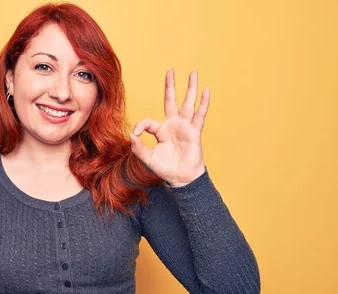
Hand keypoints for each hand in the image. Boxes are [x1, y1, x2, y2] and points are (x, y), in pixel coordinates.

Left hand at [129, 69, 209, 186]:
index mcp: (161, 131)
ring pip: (188, 103)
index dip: (140, 126)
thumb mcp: (147, 158)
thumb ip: (138, 147)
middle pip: (171, 101)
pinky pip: (200, 115)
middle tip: (170, 71)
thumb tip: (131, 135)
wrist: (181, 177)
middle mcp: (173, 125)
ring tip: (193, 72)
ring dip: (191, 87)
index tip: (135, 134)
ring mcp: (185, 126)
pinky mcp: (195, 131)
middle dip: (171, 86)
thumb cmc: (166, 168)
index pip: (148, 122)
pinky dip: (203, 103)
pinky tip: (206, 91)